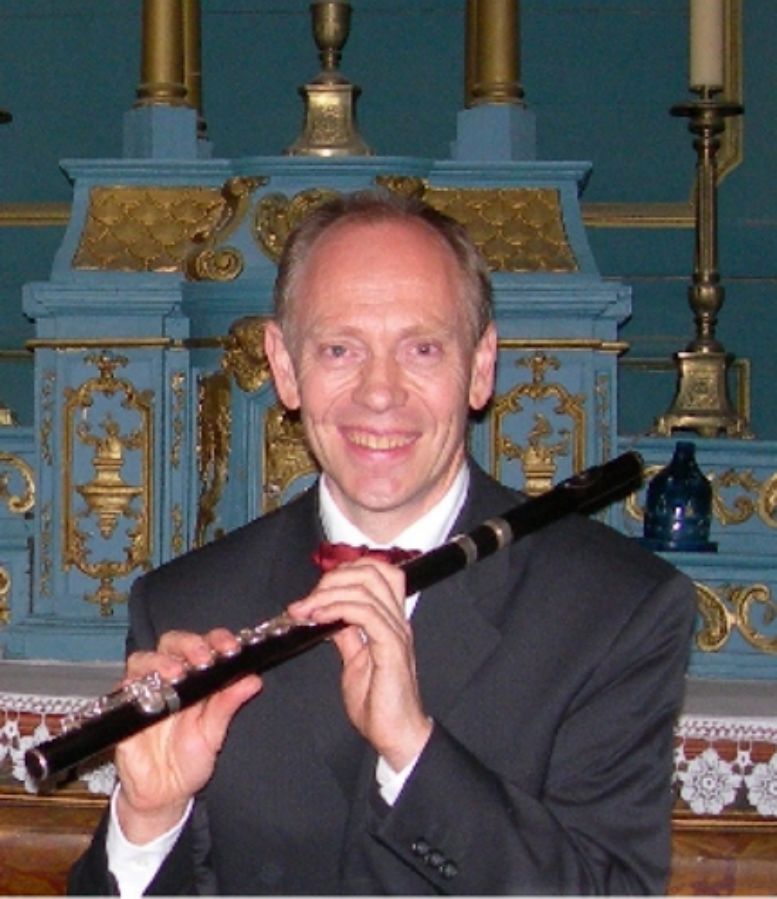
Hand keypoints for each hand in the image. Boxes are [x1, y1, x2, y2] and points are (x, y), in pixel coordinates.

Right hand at [114, 628, 261, 843]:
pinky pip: (122, 689)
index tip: (231, 648)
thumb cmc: (189, 759)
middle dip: (188, 644)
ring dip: (159, 661)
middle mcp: (170, 679)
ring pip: (143, 659)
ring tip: (175, 674)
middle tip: (202, 658)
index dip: (217, 639)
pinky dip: (133, 685)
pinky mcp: (124, 709)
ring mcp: (145, 691)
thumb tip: (253, 680)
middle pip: (172, 643)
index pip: (205, 645)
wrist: (163, 794)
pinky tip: (146, 693)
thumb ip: (228, 705)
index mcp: (197, 678)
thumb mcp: (213, 734)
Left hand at [288, 560, 431, 771]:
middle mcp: (397, 620)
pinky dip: (338, 609)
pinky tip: (319, 618)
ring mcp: (396, 632)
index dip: (347, 571)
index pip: (379, 572)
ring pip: (366, 588)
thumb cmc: (378, 703)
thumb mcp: (355, 661)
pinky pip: (366, 614)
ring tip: (306, 610)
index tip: (317, 590)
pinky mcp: (391, 647)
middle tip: (307, 599)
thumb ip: (348, 636)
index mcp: (391, 620)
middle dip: (334, 577)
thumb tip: (331, 617)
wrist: (395, 734)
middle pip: (373, 571)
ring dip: (329, 593)